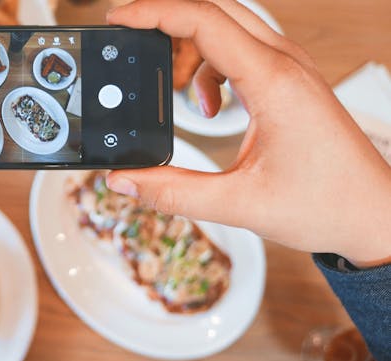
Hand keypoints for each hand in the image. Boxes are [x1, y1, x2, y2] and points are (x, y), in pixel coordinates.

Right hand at [106, 0, 390, 266]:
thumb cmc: (326, 204)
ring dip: (191, 45)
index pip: (204, 21)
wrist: (373, 214)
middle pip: (215, 8)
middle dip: (167, 16)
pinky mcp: (290, 80)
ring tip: (174, 89)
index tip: (120, 18)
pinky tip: (211, 107)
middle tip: (131, 36)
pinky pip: (241, 49)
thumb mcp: (238, 203)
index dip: (154, 12)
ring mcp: (290, 68)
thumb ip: (172, 192)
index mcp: (273, 83)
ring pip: (228, 26)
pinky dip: (211, 67)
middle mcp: (284, 64)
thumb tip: (125, 180)